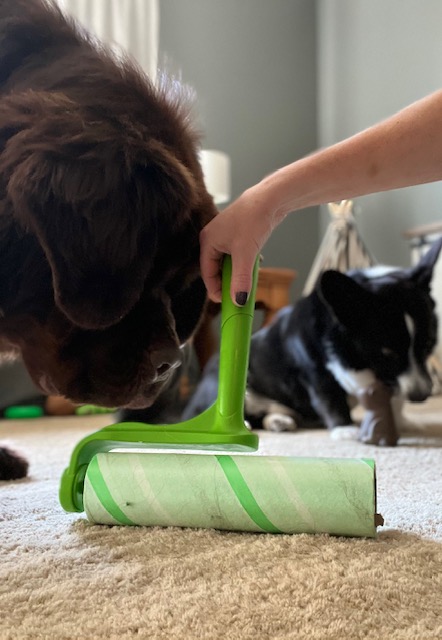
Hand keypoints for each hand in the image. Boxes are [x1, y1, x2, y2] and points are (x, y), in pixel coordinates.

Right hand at [199, 188, 276, 303]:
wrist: (270, 198)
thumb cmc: (253, 220)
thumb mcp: (246, 255)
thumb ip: (240, 280)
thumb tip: (238, 301)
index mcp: (207, 242)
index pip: (207, 274)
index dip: (216, 290)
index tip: (227, 303)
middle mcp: (213, 239)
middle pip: (216, 269)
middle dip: (228, 282)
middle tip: (240, 293)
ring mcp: (225, 236)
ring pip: (228, 263)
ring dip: (238, 272)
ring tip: (250, 276)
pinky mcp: (237, 235)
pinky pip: (236, 256)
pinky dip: (244, 263)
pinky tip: (255, 264)